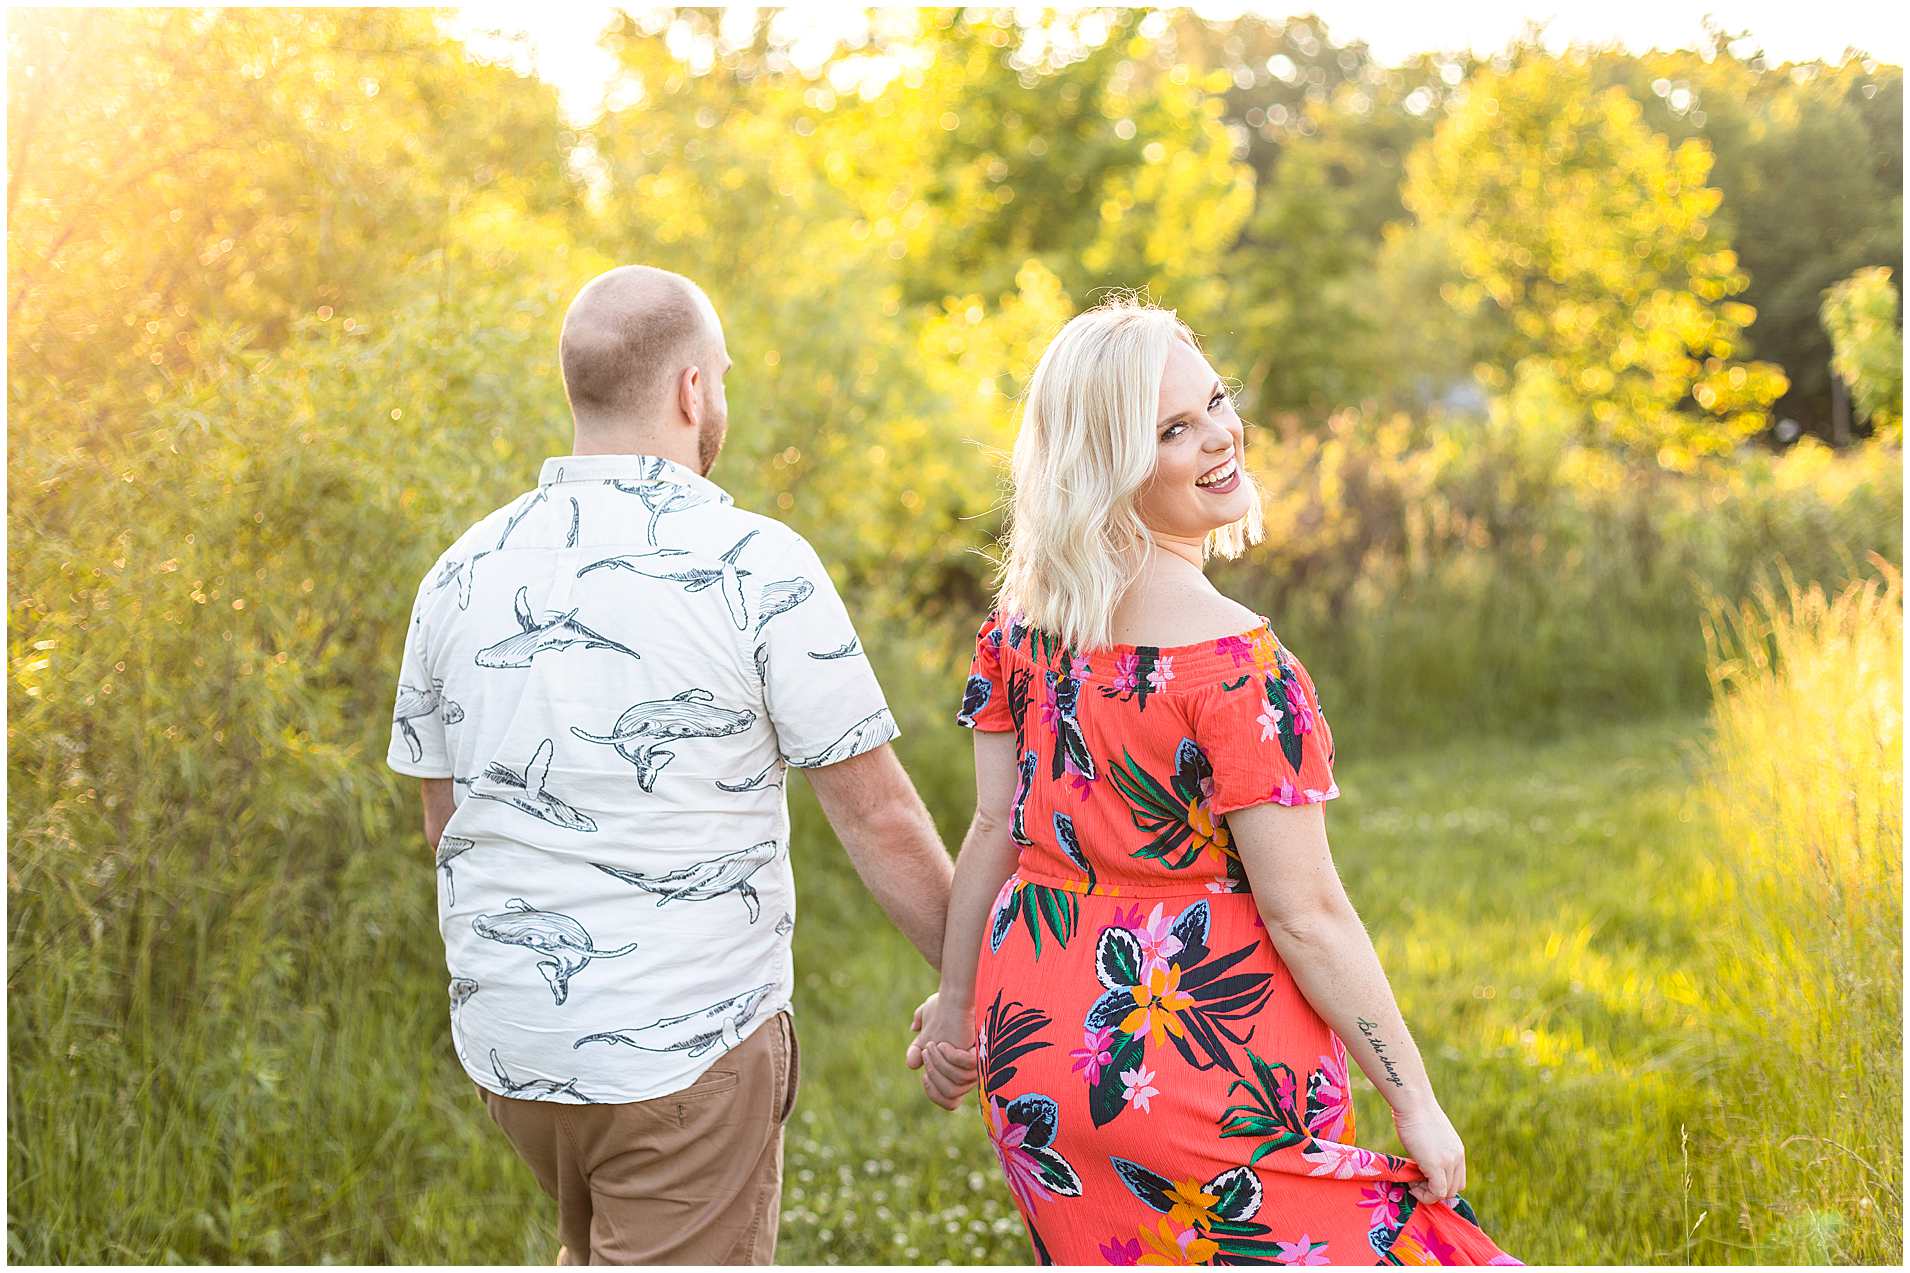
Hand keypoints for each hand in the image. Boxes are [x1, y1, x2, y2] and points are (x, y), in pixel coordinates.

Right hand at [905, 990, 977, 1110]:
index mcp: (959, 1074)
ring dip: (938, 1063)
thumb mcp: (926, 1033)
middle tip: (927, 1052)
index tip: (924, 1077)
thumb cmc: (942, 1011)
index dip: (934, 1093)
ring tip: (934, 1044)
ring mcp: (975, 1065)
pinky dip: (949, 1056)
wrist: (954, 995)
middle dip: (933, 1074)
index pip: (950, 1102)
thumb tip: (912, 1063)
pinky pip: (963, 1066)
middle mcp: (970, 1073)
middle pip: (950, 1094)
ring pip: (955, 1082)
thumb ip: (918, 1047)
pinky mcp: (978, 1053)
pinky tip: (944, 1043)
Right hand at [1392, 1098, 1466, 1207]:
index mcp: (1457, 1150)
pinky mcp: (1435, 1165)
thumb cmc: (1415, 1112)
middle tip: (1415, 1181)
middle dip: (1435, 1191)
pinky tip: (1411, 1184)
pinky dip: (1424, 1194)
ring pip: (1446, 1193)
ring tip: (1412, 1182)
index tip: (1422, 1178)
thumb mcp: (1431, 1134)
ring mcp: (1448, 1161)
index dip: (1441, 1184)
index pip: (1458, 1179)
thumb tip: (1423, 1159)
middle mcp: (1457, 1157)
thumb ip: (1433, 1149)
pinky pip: (1436, 1192)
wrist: (1413, 1102)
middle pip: (1454, 1189)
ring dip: (1428, 1193)